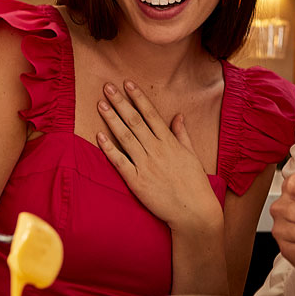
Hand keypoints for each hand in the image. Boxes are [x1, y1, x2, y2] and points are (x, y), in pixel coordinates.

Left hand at [95, 81, 219, 232]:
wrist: (193, 212)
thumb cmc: (195, 184)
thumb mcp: (191, 155)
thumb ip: (182, 135)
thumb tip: (178, 116)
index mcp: (170, 143)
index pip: (151, 114)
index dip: (138, 98)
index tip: (128, 84)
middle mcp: (157, 150)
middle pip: (134, 121)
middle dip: (120, 102)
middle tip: (107, 87)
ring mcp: (146, 165)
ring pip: (125, 137)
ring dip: (112, 119)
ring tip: (101, 104)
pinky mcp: (137, 182)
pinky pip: (120, 162)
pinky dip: (109, 148)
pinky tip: (99, 136)